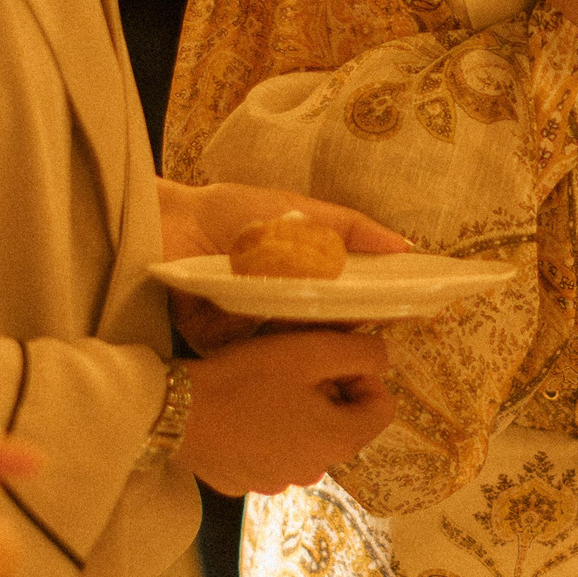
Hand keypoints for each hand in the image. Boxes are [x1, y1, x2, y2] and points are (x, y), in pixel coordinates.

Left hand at [159, 181, 410, 351]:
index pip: (350, 299)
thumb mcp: (302, 213)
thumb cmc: (235, 214)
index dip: (376, 306)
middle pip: (328, 329)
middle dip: (352, 335)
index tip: (408, 311)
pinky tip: (301, 364)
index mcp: (306, 277)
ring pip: (298, 350)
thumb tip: (405, 247)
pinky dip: (277, 364)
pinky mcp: (226, 350)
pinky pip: (257, 363)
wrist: (169, 226)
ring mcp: (257, 332)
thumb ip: (351, 229)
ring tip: (346, 356)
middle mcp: (285, 308)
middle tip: (378, 339)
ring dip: (320, 353)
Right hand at [176, 330, 394, 495]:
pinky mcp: (246, 483)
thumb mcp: (310, 351)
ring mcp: (279, 482)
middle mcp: (316, 470)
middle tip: (295, 372)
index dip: (364, 378)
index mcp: (339, 441)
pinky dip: (270, 434)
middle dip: (331, 396)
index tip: (331, 362)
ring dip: (301, 415)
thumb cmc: (247, 378)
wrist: (176, 412)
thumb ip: (361, 353)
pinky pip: (275, 454)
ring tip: (267, 391)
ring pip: (309, 440)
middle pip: (345, 425)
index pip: (382, 408)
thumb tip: (381, 360)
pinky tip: (244, 415)